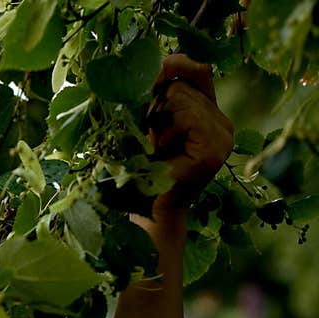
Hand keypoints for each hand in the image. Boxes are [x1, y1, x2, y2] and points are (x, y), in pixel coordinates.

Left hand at [147, 54, 233, 215]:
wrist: (150, 207)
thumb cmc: (144, 167)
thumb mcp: (150, 123)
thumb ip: (159, 95)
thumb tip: (163, 59)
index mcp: (210, 114)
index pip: (198, 72)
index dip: (174, 66)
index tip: (151, 73)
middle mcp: (222, 122)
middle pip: (185, 84)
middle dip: (156, 105)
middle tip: (150, 137)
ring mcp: (223, 134)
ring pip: (183, 97)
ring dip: (158, 120)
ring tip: (156, 147)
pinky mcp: (216, 146)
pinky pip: (188, 114)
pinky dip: (167, 129)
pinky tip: (163, 150)